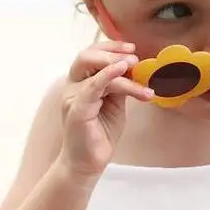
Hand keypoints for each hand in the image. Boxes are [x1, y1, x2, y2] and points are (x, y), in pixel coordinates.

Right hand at [59, 40, 153, 177]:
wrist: (88, 162)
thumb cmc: (101, 134)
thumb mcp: (115, 103)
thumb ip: (120, 85)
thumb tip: (135, 68)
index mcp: (81, 83)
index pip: (92, 55)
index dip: (111, 47)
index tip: (132, 48)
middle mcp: (74, 86)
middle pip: (86, 56)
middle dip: (111, 50)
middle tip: (134, 56)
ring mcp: (73, 97)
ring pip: (94, 70)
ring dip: (116, 65)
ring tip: (136, 67)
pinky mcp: (77, 109)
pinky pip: (92, 87)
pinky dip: (107, 75)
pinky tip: (122, 70)